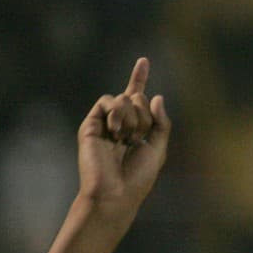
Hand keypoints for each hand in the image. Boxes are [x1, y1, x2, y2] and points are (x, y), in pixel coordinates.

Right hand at [41, 58, 170, 252]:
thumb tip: (156, 96)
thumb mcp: (159, 149)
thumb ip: (162, 123)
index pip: (137, 99)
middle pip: (137, 98)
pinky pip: (108, 101)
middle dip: (145, 116)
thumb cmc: (138, 177)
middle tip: (138, 138)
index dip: (139, 78)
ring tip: (126, 140)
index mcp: (135, 129)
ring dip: (133, 118)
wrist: (115, 192)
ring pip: (123, 98)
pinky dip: (117, 114)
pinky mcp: (90, 123)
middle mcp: (119, 123)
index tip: (143, 60)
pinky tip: (116, 133)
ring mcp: (104, 122)